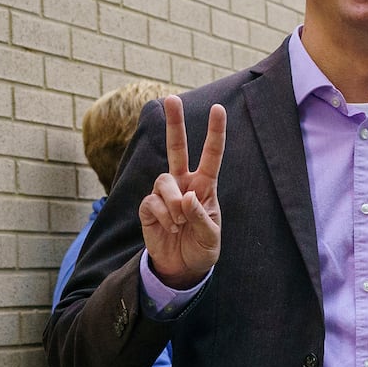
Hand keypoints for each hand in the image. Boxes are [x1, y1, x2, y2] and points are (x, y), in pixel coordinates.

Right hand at [139, 96, 225, 288]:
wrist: (182, 268)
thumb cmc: (202, 248)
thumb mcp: (211, 237)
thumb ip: (201, 217)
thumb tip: (186, 197)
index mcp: (205, 186)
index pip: (211, 155)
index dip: (215, 133)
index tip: (218, 108)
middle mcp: (184, 184)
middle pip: (177, 148)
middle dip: (175, 123)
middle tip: (170, 98)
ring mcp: (164, 194)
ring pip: (163, 180)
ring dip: (173, 204)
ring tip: (179, 224)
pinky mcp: (148, 206)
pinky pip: (152, 201)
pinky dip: (163, 216)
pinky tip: (169, 227)